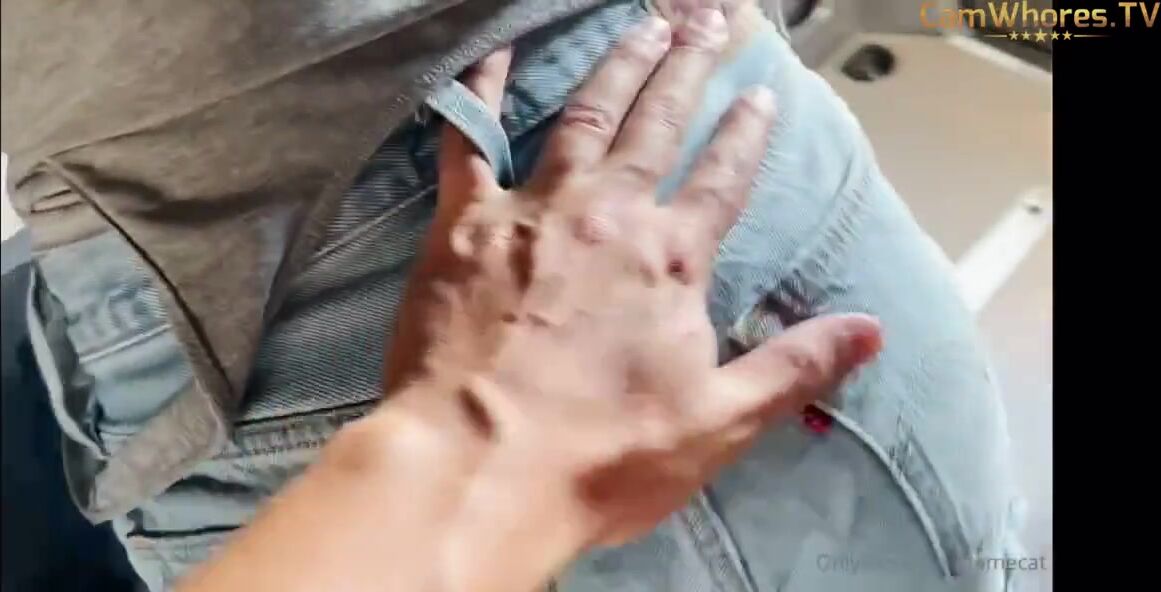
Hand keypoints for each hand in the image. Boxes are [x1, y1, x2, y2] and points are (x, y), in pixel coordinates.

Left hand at [386, 7, 881, 556]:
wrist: (477, 470)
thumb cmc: (599, 458)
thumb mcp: (718, 423)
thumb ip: (794, 366)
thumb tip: (871, 330)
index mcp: (671, 259)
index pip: (722, 179)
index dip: (745, 134)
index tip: (761, 95)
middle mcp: (608, 215)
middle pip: (658, 124)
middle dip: (687, 69)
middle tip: (707, 19)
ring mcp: (533, 211)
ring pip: (584, 116)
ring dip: (617, 65)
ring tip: (643, 25)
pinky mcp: (464, 224)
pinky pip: (470, 139)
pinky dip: (480, 90)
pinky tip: (492, 52)